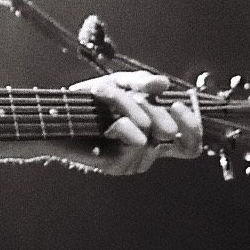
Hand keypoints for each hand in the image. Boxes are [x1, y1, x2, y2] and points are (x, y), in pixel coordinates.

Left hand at [66, 70, 202, 174]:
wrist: (57, 116)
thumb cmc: (89, 102)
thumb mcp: (119, 84)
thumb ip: (142, 83)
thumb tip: (165, 84)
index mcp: (155, 138)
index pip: (190, 145)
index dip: (193, 126)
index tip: (179, 103)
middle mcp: (148, 153)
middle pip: (171, 133)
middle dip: (152, 105)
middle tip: (133, 94)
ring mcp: (133, 162)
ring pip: (149, 129)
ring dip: (127, 104)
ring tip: (105, 94)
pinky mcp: (117, 166)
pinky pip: (134, 138)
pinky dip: (121, 121)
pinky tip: (105, 123)